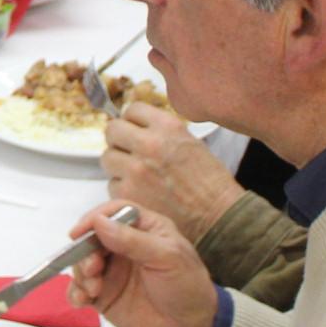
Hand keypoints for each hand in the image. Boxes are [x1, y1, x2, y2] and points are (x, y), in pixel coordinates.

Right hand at [64, 205, 219, 326]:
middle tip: (91, 269)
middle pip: (92, 237)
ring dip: (81, 274)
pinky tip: (82, 301)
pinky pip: (81, 289)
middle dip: (85, 251)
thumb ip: (133, 240)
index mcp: (143, 228)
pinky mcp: (104, 294)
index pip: (114, 212)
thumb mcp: (166, 258)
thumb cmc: (186, 285)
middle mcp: (123, 245)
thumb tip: (99, 222)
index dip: (95, 217)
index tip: (80, 232)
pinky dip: (75, 293)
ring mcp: (112, 270)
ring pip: (82, 263)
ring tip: (93, 290)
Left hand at [100, 105, 242, 240]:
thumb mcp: (191, 143)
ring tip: (136, 175)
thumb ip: (162, 133)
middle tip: (128, 151)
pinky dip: (122, 189)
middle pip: (112, 130)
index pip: (132, 109)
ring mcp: (135, 169)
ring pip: (107, 157)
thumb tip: (138, 128)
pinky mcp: (128, 194)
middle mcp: (149, 144)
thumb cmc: (210, 183)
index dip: (132, 120)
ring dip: (118, 165)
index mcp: (168, 127)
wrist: (218, 217)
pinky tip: (141, 194)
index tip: (134, 129)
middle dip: (119, 140)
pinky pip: (112, 184)